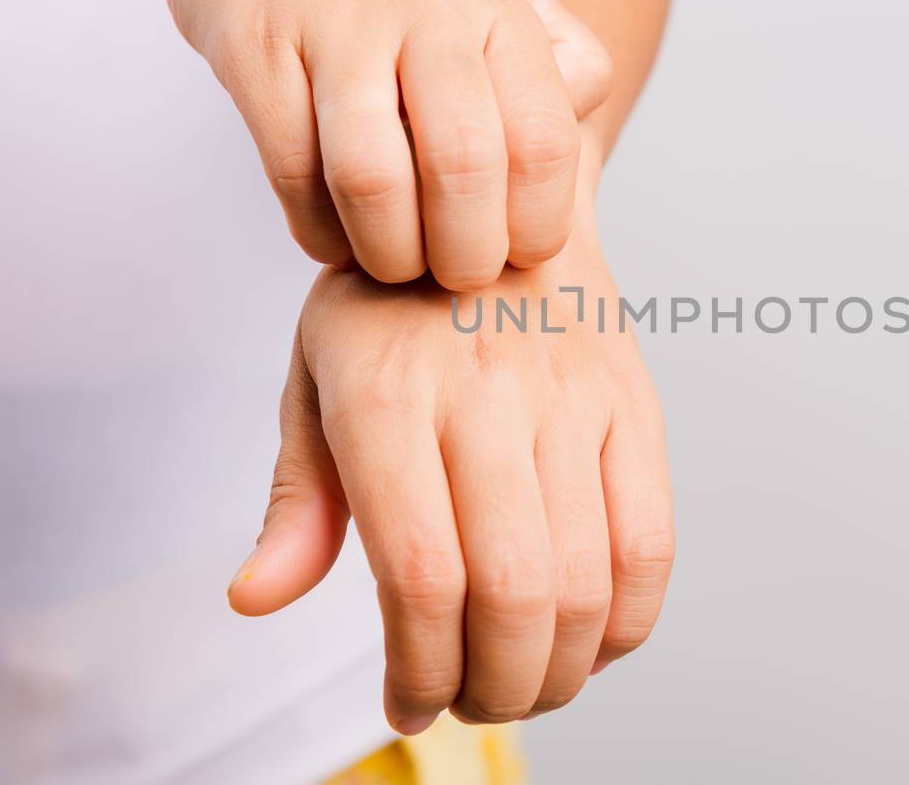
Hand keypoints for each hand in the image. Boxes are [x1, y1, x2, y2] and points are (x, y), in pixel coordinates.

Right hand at [141, 0, 612, 286]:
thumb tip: (578, 151)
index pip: (544, 141)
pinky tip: (333, 235)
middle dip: (466, 253)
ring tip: (394, 266)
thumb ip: (558, 63)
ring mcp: (334, 28)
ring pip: (372, 177)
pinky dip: (317, 229)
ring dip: (387, 252)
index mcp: (495, 9)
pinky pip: (292, 171)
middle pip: (465, 166)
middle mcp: (422, 11)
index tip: (520, 252)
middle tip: (456, 275)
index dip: (538, 222)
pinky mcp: (255, 51)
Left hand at [227, 190, 673, 730]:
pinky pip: (651, 544)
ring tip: (522, 684)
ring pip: (588, 583)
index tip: (410, 704)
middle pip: (515, 594)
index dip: (421, 670)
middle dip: (493, 687)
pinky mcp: (635, 407)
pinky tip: (587, 642)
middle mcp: (487, 393)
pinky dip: (625, 625)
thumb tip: (257, 598)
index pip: (422, 575)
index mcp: (389, 394)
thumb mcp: (316, 376)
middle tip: (470, 704)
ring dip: (558, 673)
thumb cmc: (394, 307)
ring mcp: (574, 399)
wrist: (499, 202)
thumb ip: (297, 496)